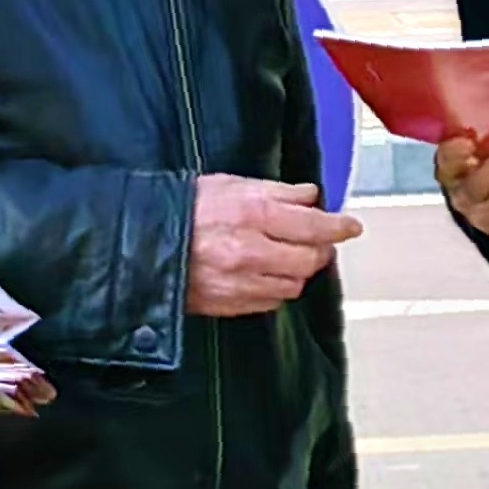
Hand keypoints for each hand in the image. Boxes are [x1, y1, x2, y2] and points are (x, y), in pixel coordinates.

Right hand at [188, 178, 362, 319]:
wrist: (138, 245)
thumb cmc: (180, 208)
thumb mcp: (228, 184)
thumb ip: (275, 191)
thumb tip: (309, 195)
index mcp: (253, 213)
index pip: (314, 224)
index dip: (338, 226)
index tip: (350, 226)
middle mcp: (252, 250)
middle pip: (310, 259)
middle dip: (320, 250)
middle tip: (317, 241)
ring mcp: (241, 281)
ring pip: (294, 284)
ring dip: (299, 270)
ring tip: (289, 256)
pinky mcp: (230, 304)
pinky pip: (271, 301)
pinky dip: (276, 288)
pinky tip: (266, 274)